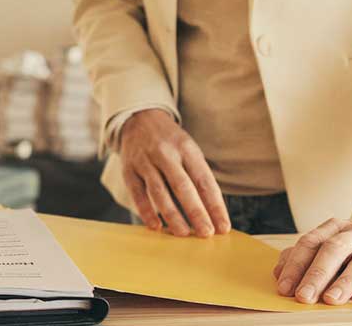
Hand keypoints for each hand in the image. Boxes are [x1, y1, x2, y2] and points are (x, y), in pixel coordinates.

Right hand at [117, 109, 229, 236]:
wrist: (139, 118)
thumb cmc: (170, 142)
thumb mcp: (189, 150)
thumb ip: (199, 176)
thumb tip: (213, 213)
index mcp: (186, 148)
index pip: (204, 180)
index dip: (214, 205)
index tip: (223, 226)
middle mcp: (166, 153)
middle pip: (182, 186)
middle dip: (196, 211)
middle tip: (206, 233)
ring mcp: (145, 161)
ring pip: (159, 191)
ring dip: (172, 214)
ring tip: (183, 233)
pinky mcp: (128, 169)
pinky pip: (137, 192)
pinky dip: (146, 210)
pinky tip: (155, 226)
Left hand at [273, 218, 351, 304]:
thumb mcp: (333, 244)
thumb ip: (306, 256)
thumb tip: (278, 273)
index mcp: (336, 227)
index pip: (311, 242)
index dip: (296, 265)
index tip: (284, 288)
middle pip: (335, 249)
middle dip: (317, 274)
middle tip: (304, 297)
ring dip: (347, 281)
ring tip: (332, 300)